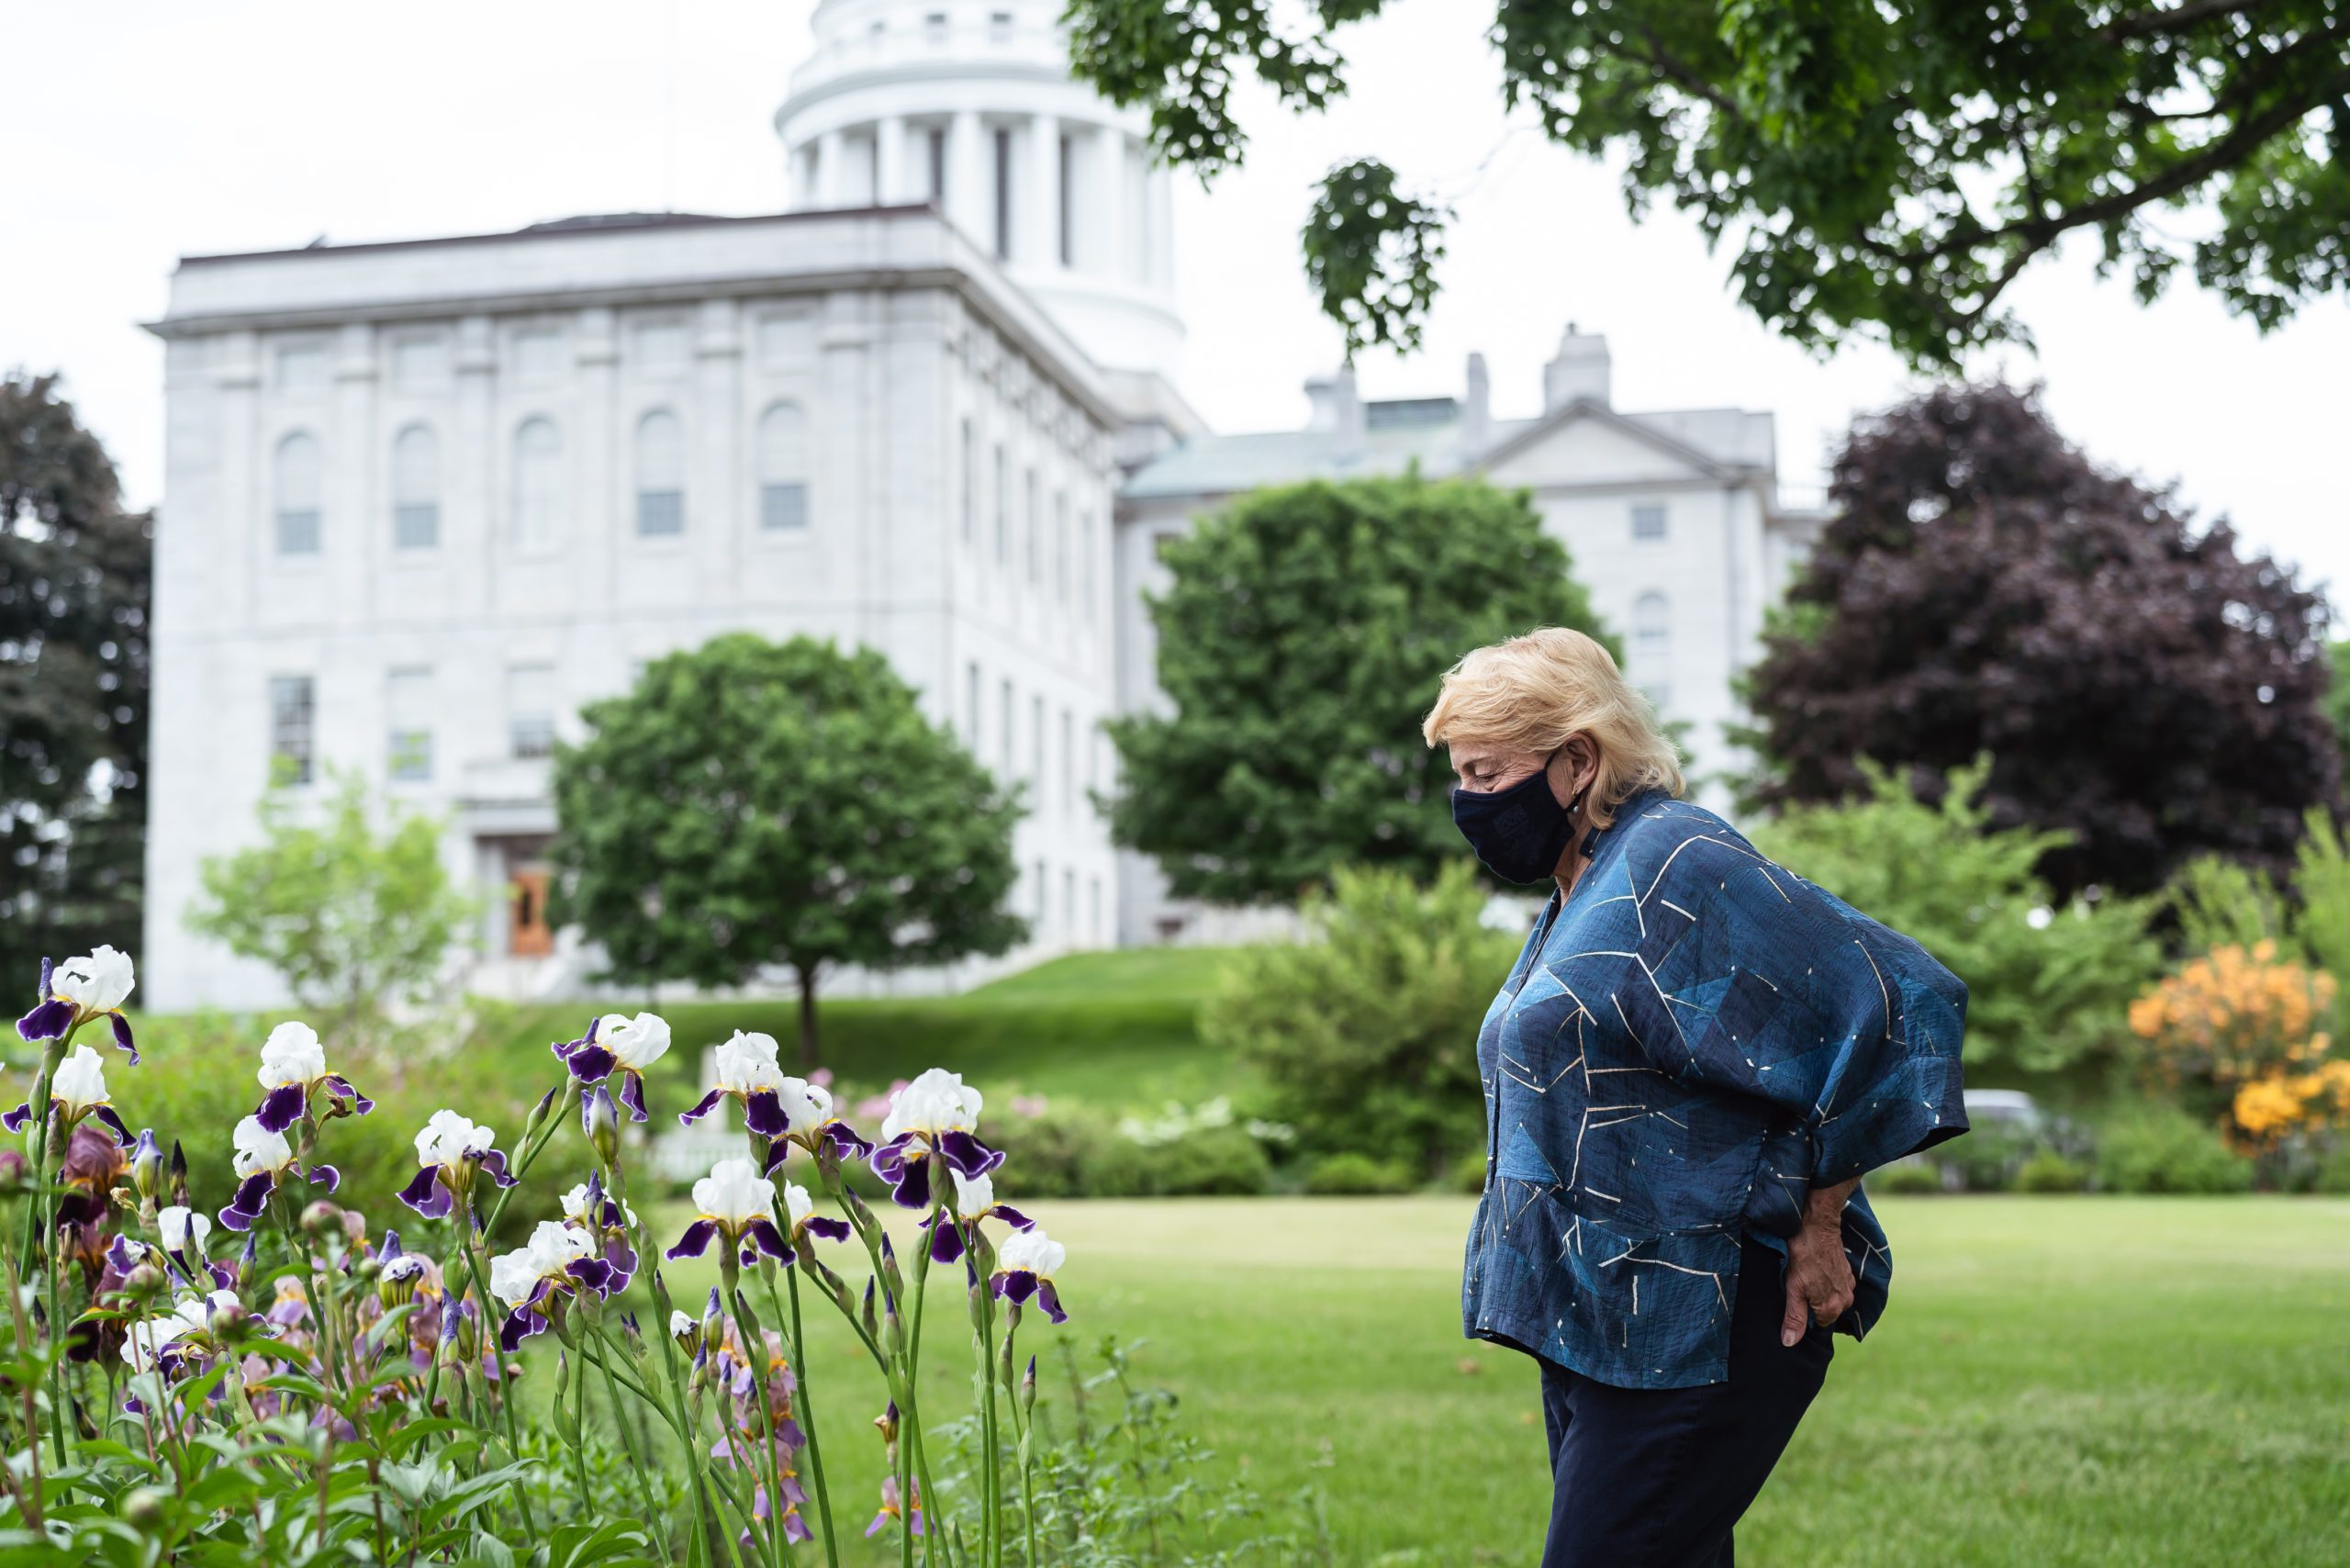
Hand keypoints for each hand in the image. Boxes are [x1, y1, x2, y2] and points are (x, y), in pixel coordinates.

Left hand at [1779, 1218, 1854, 1346]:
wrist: (1818, 1227)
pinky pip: (1835, 1285)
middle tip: (1798, 1284)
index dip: (1802, 1314)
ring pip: (1829, 1297)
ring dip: (1818, 1290)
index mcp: (1832, 1309)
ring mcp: (1849, 1286)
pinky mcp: (1848, 1272)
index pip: (1816, 1325)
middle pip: (1824, 1311)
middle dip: (1811, 1302)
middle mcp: (1846, 1301)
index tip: (1794, 1299)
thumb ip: (1794, 1317)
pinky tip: (1815, 1268)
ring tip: (1806, 1275)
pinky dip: (1825, 1280)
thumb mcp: (1793, 1289)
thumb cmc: (1803, 1257)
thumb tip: (1790, 1343)